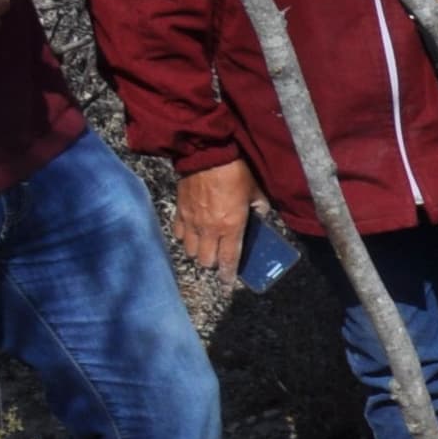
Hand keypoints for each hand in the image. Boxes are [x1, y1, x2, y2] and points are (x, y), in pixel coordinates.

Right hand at [172, 159, 257, 275]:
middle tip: (219, 259)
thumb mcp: (256, 192)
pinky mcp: (179, 211)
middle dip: (213, 264)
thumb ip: (259, 209)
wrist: (206, 155)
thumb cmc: (235, 173)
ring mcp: (191, 222)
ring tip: (205, 247)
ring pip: (189, 250)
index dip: (227, 275)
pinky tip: (190, 233)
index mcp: (231, 227)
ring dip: (198, 252)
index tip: (228, 283)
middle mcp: (209, 229)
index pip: (229, 259)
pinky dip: (184, 237)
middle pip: (206, 260)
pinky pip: (178, 233)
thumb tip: (259, 217)